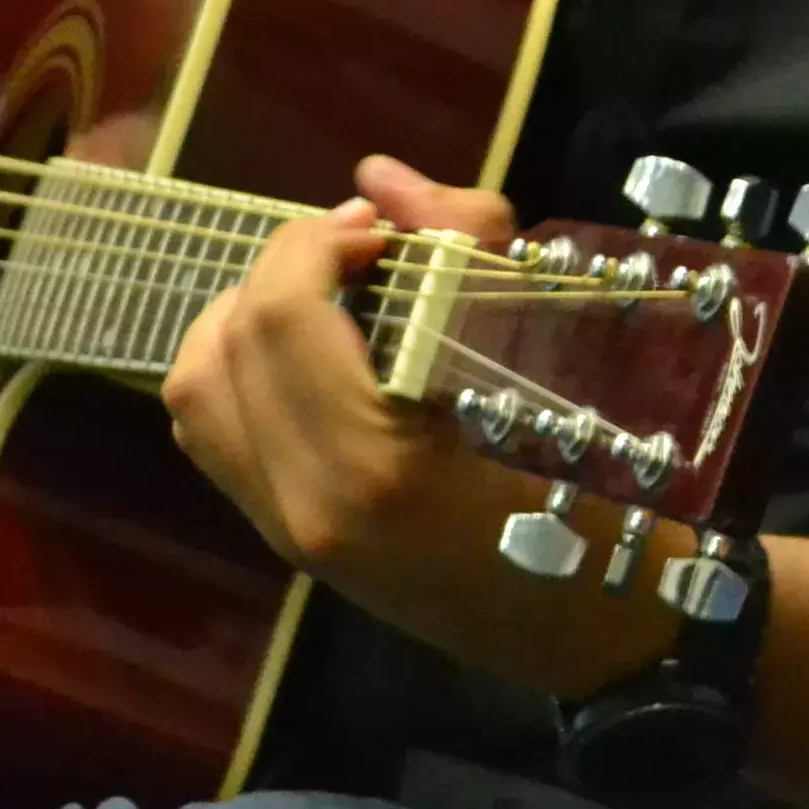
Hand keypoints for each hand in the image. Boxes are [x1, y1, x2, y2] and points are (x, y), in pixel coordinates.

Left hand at [164, 156, 684, 698]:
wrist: (603, 630)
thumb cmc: (612, 491)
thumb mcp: (563, 353)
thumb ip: (462, 245)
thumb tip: (377, 178)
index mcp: (376, 462)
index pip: (280, 314)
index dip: (316, 241)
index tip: (385, 230)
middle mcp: (305, 503)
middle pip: (225, 343)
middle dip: (285, 268)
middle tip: (367, 251)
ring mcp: (285, 530)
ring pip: (196, 390)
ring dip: (248, 318)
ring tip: (332, 298)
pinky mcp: (286, 539)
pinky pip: (213, 433)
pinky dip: (241, 372)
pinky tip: (316, 356)